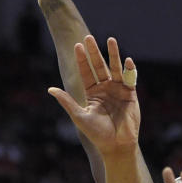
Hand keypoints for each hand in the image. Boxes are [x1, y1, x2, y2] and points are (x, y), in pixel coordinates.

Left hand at [48, 35, 139, 154]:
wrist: (116, 145)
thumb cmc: (96, 133)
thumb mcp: (79, 116)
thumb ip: (66, 102)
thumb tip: (50, 89)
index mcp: (92, 93)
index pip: (86, 72)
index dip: (82, 59)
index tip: (77, 45)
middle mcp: (105, 88)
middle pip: (98, 66)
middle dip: (94, 52)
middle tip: (88, 37)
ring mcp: (118, 90)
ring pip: (115, 68)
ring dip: (113, 54)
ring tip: (110, 40)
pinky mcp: (131, 94)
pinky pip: (130, 79)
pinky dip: (129, 69)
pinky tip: (127, 60)